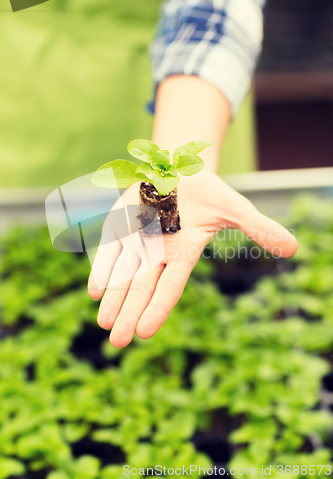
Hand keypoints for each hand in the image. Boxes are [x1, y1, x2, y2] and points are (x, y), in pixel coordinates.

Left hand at [87, 169, 297, 347]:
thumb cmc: (208, 192)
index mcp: (184, 252)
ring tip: (104, 324)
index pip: (171, 285)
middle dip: (130, 314)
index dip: (158, 307)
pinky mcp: (122, 225)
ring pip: (124, 274)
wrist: (179, 170)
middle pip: (142, 287)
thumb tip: (293, 248)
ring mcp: (139, 240)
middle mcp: (159, 252)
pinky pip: (110, 250)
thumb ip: (258, 228)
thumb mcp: (234, 207)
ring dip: (113, 298)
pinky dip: (103, 268)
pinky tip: (94, 291)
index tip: (144, 333)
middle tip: (118, 342)